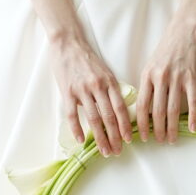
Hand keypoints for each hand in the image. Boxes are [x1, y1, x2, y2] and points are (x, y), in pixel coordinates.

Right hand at [49, 29, 134, 156]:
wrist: (68, 43)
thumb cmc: (87, 58)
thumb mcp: (105, 71)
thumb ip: (111, 89)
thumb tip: (118, 110)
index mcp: (110, 81)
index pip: (121, 108)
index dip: (125, 126)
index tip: (128, 140)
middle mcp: (98, 86)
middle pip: (109, 117)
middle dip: (114, 137)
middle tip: (117, 152)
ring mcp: (82, 89)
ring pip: (94, 118)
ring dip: (100, 137)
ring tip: (104, 150)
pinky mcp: (67, 91)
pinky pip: (73, 114)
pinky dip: (77, 129)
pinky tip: (81, 140)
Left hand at [134, 14, 195, 144]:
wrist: (184, 32)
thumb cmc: (165, 50)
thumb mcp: (150, 65)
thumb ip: (147, 85)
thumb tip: (144, 110)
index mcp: (147, 75)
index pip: (142, 105)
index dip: (141, 123)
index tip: (142, 137)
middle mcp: (161, 78)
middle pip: (158, 111)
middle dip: (157, 130)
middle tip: (159, 141)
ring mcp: (177, 77)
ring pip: (174, 109)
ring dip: (173, 127)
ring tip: (172, 139)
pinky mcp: (192, 77)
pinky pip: (193, 101)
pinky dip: (193, 116)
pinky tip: (193, 128)